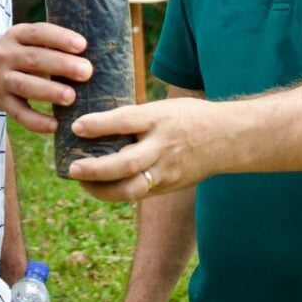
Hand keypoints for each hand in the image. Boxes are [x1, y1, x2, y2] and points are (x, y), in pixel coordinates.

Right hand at [0, 23, 91, 133]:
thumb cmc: (20, 54)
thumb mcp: (28, 41)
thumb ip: (52, 44)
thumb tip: (97, 53)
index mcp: (17, 35)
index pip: (38, 32)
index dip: (60, 38)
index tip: (82, 45)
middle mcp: (5, 55)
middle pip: (33, 59)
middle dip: (61, 65)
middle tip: (86, 72)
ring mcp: (0, 79)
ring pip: (24, 85)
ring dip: (49, 92)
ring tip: (71, 97)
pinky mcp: (0, 102)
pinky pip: (18, 113)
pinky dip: (35, 121)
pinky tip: (54, 126)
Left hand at [68, 98, 214, 199]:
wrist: (228, 138)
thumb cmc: (189, 117)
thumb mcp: (163, 107)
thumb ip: (136, 117)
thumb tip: (97, 122)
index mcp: (160, 119)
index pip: (126, 121)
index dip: (99, 125)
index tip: (76, 127)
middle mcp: (163, 146)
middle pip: (126, 163)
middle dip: (96, 169)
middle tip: (73, 169)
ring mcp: (167, 170)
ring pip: (132, 188)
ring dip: (102, 189)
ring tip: (82, 183)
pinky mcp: (169, 186)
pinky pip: (138, 193)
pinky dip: (116, 192)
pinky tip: (100, 187)